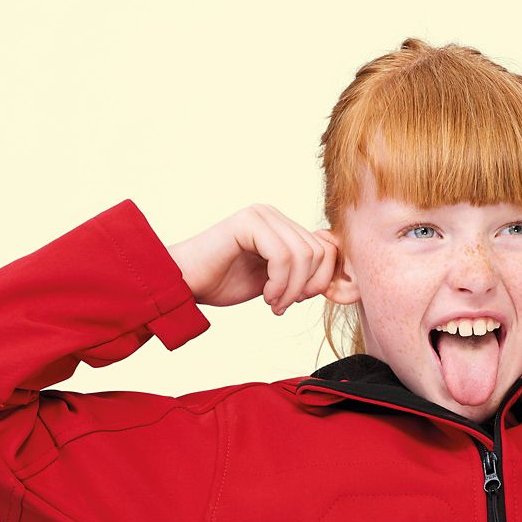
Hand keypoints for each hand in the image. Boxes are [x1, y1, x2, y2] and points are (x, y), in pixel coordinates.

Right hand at [167, 205, 338, 315]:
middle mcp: (274, 215)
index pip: (326, 247)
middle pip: (319, 251)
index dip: (321, 279)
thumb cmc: (224, 282)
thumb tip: (336, 269)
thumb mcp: (274, 279)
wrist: (186, 283)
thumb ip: (300, 270)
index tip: (298, 300)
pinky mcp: (248, 223)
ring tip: (274, 304)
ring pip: (304, 255)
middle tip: (283, 306)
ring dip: (292, 289)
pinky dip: (279, 283)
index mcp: (283, 226)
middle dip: (307, 287)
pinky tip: (265, 296)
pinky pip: (282, 256)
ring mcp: (261, 215)